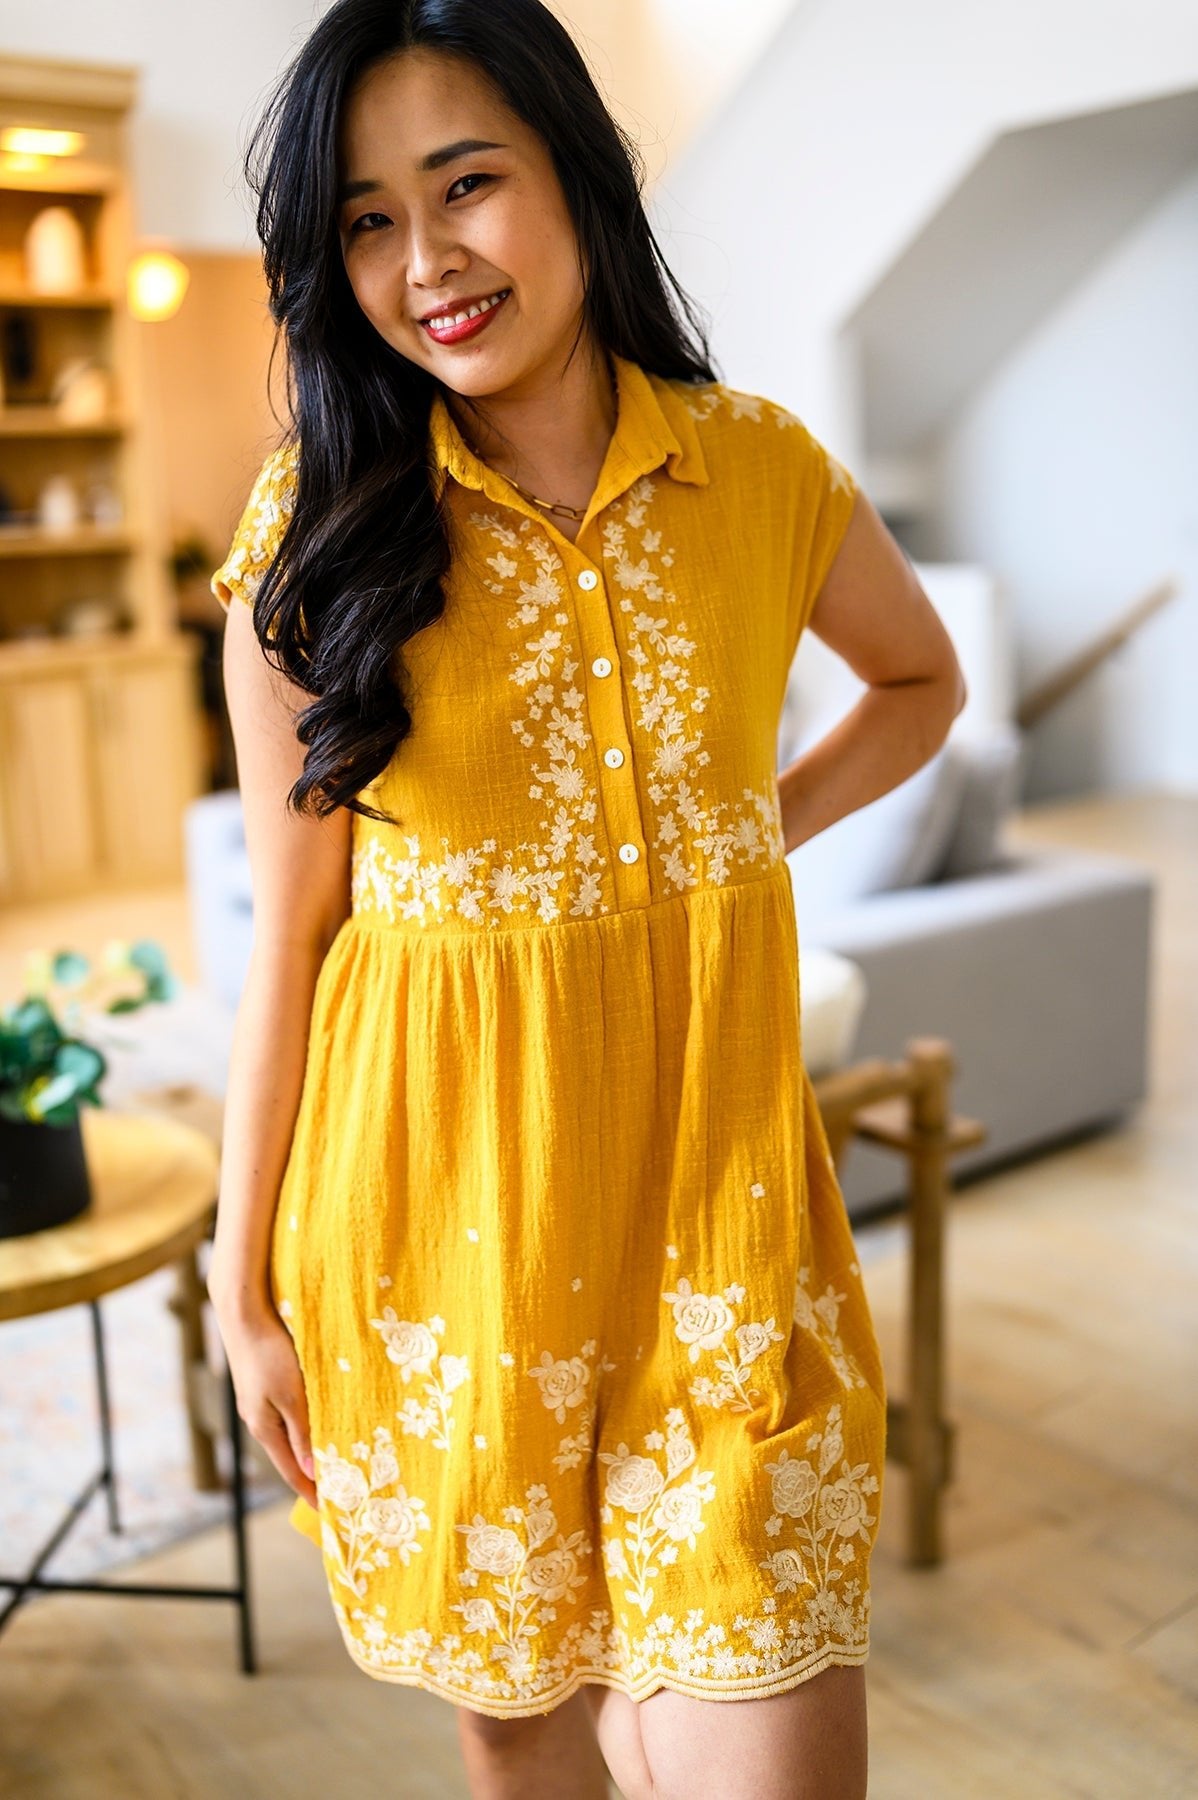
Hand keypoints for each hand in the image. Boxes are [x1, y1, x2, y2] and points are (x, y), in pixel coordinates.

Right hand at [212, 1300, 318, 1511]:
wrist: (244, 1313)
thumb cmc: (269, 1352)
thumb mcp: (292, 1395)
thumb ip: (303, 1432)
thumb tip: (312, 1470)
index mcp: (264, 1428)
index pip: (291, 1471)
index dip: (310, 1491)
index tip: (330, 1511)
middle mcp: (258, 1420)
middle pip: (289, 1456)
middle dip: (312, 1474)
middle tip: (339, 1488)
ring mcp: (258, 1403)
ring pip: (289, 1435)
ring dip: (309, 1449)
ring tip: (333, 1460)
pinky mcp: (263, 1385)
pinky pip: (287, 1415)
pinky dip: (304, 1427)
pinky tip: (317, 1422)